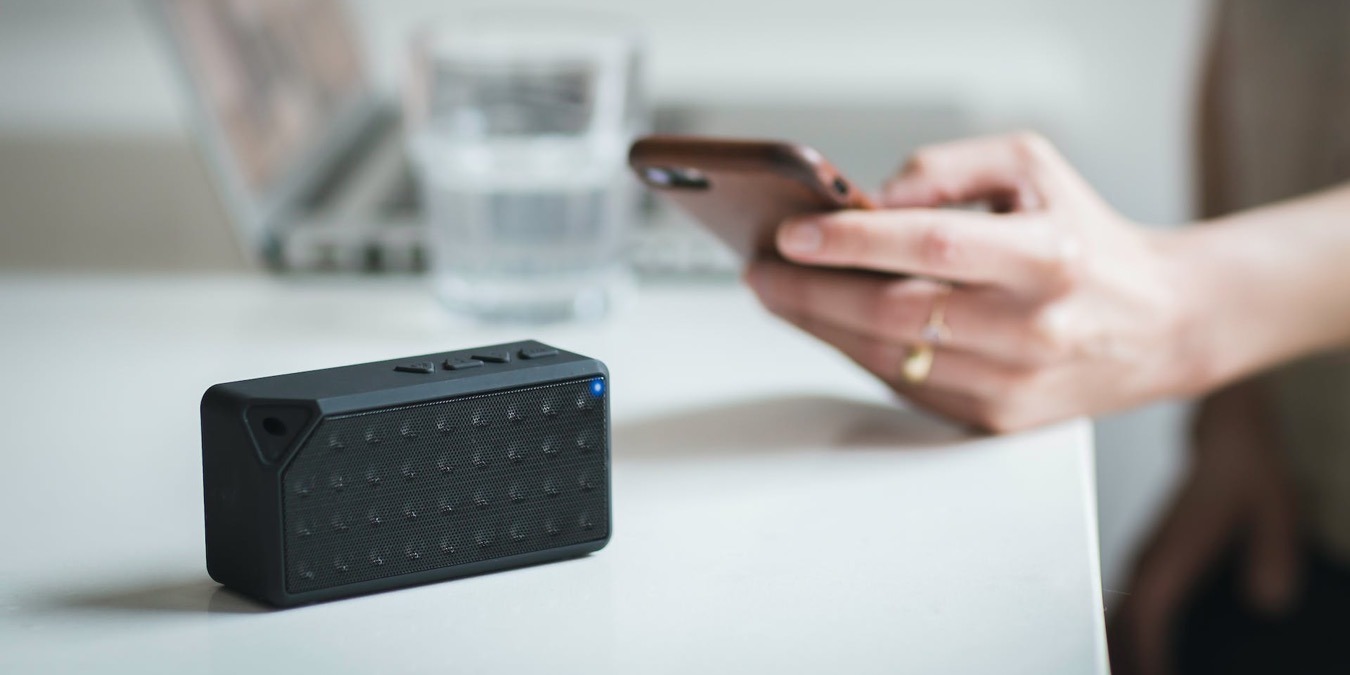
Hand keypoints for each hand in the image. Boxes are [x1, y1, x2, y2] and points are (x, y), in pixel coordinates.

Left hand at [744, 132, 1206, 430]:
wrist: (1159, 324)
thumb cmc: (1086, 238)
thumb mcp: (1031, 167)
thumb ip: (945, 170)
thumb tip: (868, 202)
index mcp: (1050, 255)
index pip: (931, 246)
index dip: (852, 241)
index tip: (792, 233)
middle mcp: (1033, 326)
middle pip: (894, 314)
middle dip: (809, 292)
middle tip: (762, 270)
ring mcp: (1014, 383)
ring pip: (888, 358)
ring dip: (819, 326)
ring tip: (780, 293)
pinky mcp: (998, 422)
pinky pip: (905, 387)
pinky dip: (856, 354)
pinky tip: (827, 325)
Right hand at [1110, 383, 1299, 674]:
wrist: (1227, 442)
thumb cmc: (1248, 473)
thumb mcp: (1277, 509)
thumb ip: (1274, 554)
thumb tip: (1271, 601)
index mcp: (1176, 548)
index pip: (1148, 609)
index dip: (1145, 650)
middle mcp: (1153, 556)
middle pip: (1123, 621)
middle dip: (1122, 659)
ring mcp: (1148, 560)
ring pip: (1121, 614)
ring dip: (1121, 648)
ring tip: (1128, 674)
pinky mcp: (1152, 562)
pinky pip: (1130, 606)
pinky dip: (1129, 633)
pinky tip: (1141, 652)